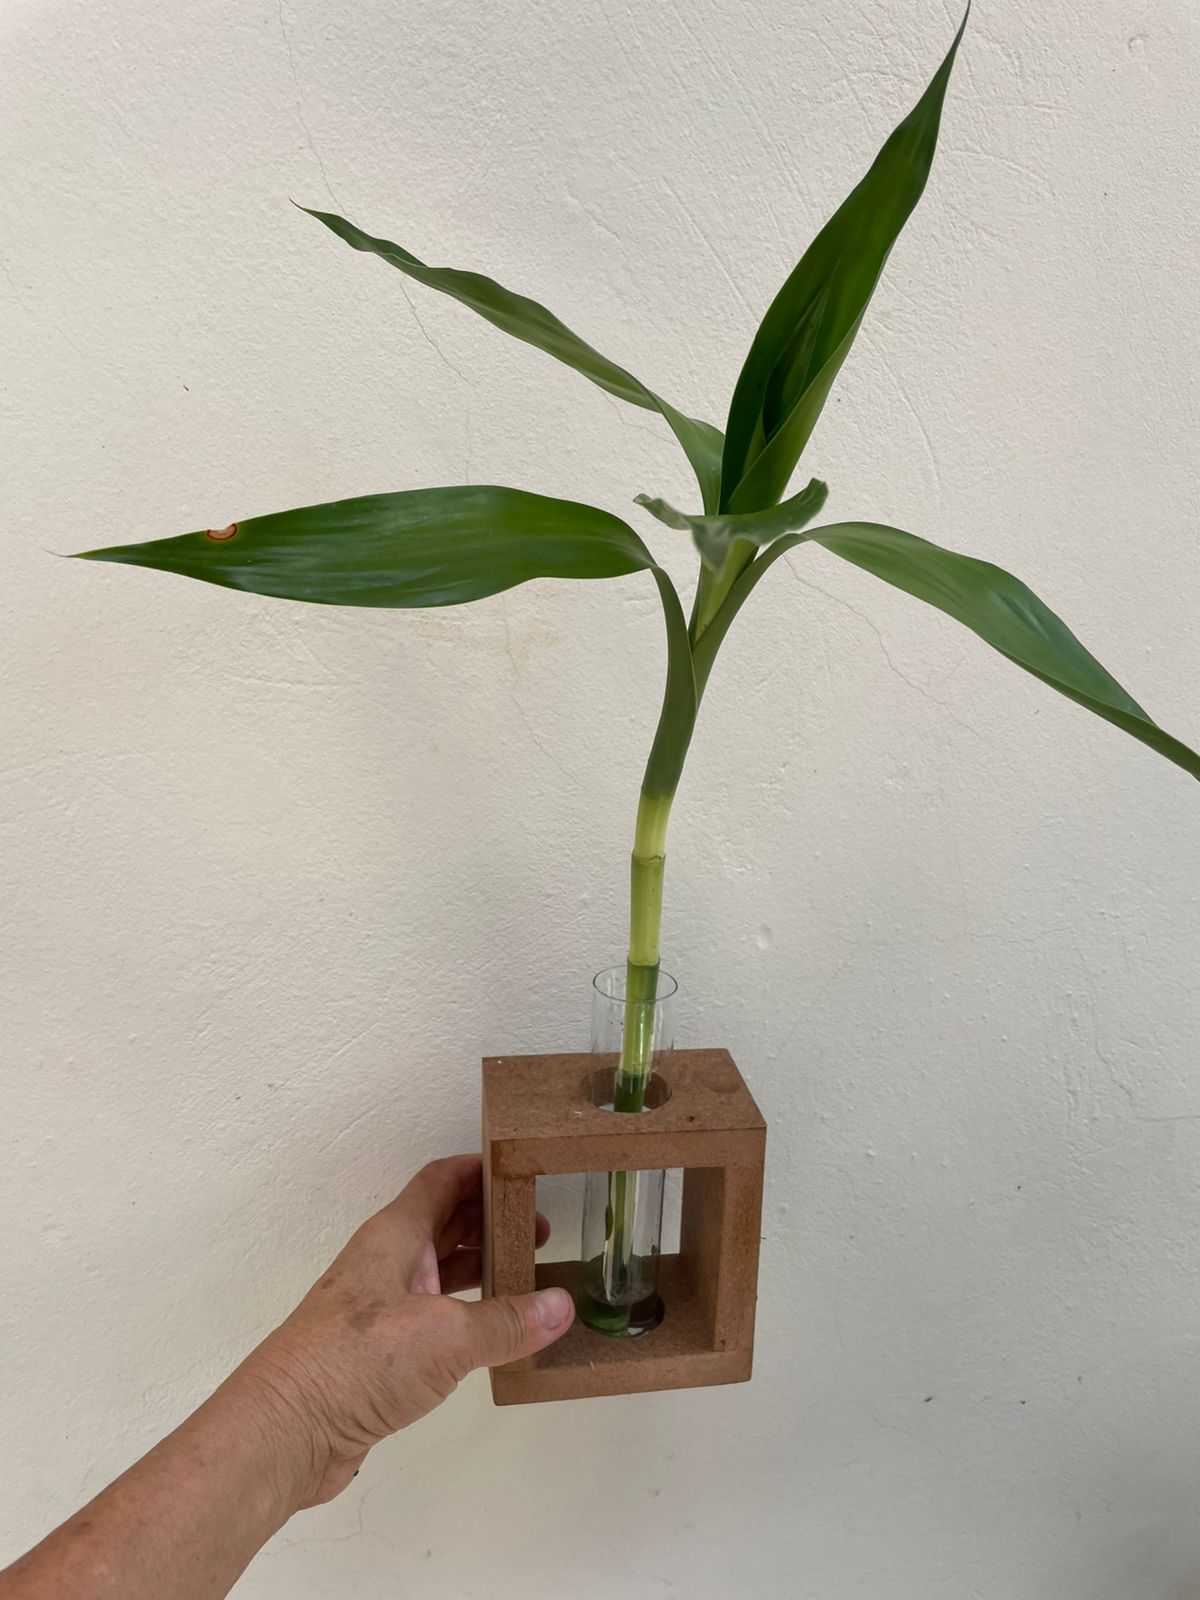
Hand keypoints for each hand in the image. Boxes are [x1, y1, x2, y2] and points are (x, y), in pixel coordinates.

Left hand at [236, 1155, 572, 1506]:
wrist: (285, 1431)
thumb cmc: (356, 1361)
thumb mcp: (446, 1336)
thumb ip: (506, 1322)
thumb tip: (561, 1306)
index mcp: (396, 1236)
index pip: (443, 1179)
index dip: (482, 1169)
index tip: (526, 1171)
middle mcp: (386, 1263)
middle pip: (444, 1223)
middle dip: (491, 1222)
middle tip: (541, 1234)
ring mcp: (380, 1310)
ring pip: (438, 1272)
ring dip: (480, 1270)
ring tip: (529, 1280)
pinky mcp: (378, 1355)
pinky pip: (432, 1320)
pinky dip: (466, 1318)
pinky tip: (496, 1337)